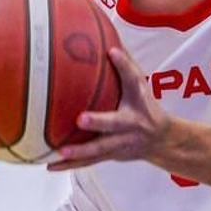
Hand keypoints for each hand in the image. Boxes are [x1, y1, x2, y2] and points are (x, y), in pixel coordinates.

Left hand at [47, 48, 169, 170]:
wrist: (161, 140)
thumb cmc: (146, 106)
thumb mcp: (141, 86)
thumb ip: (126, 67)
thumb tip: (108, 44)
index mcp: (136, 107)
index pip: (132, 83)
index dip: (123, 68)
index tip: (113, 54)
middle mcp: (128, 128)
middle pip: (113, 126)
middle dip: (98, 123)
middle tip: (80, 119)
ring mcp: (119, 145)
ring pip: (98, 151)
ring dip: (79, 154)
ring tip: (58, 154)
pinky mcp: (110, 156)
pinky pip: (88, 162)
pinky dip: (69, 166)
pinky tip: (49, 166)